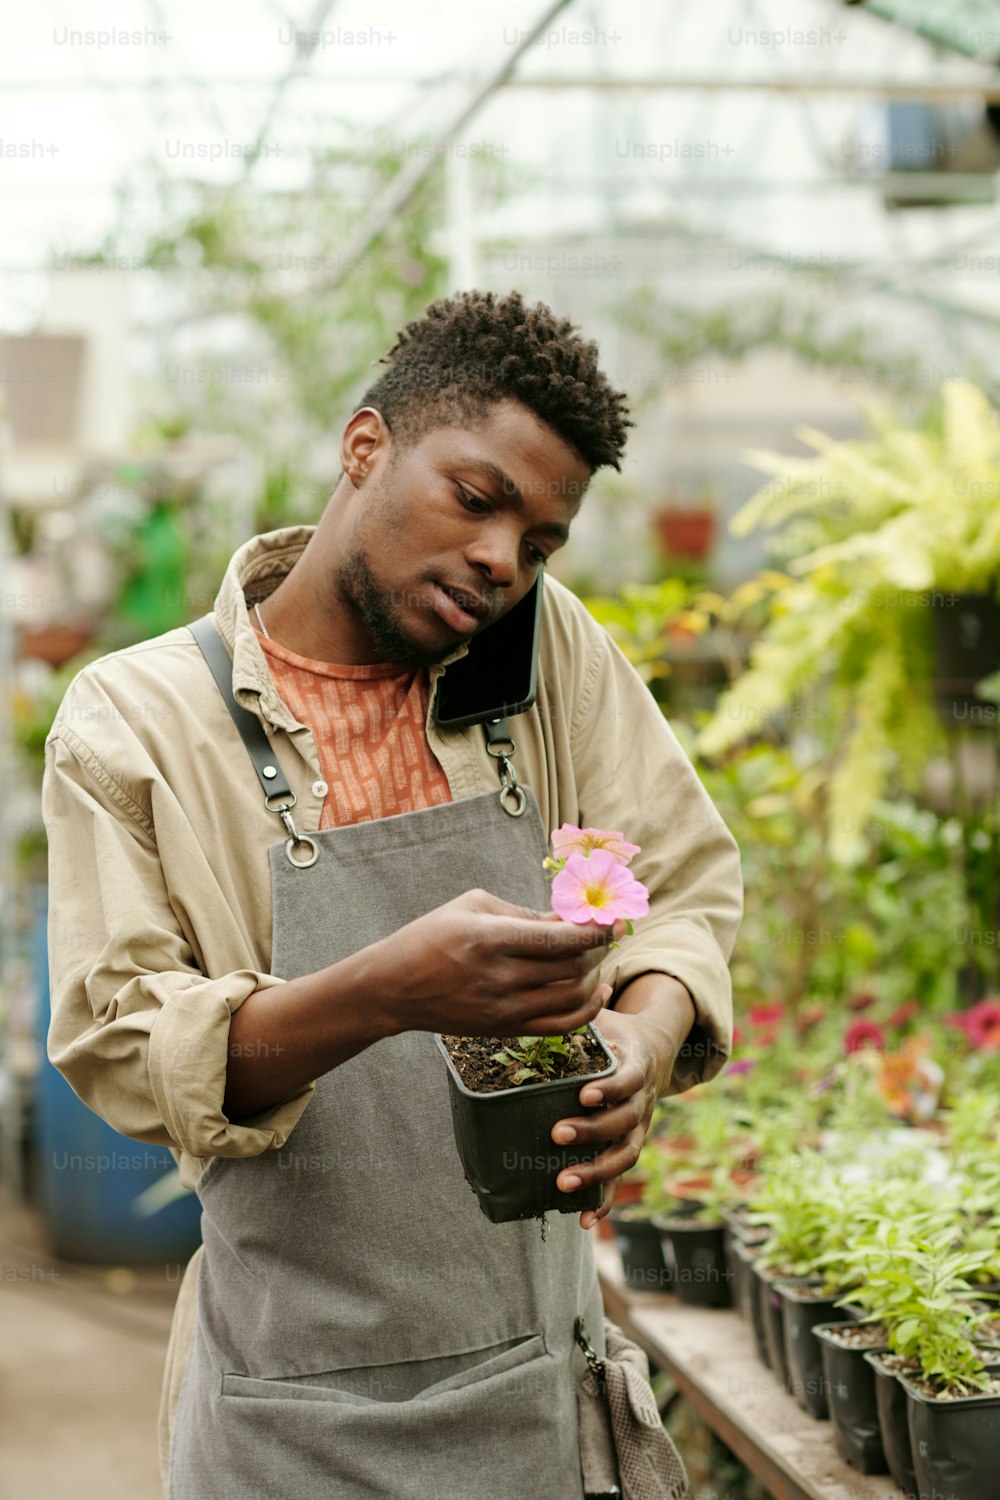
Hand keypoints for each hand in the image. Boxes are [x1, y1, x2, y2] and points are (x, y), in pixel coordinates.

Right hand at [377, 889, 626, 1038]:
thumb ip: (525, 912)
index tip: (616, 921)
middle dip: (598, 949)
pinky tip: (595, 993)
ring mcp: (502, 1009)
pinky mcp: (503, 1030)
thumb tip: (572, 918)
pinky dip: (586, 1011)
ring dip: (593, 977)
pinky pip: (558, 1026)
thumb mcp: (473, 906)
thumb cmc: (432, 935)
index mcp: (490, 938)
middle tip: (605, 934)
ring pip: (570, 998)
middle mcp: (498, 977)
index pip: (558, 938)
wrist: (394, 987)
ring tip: (596, 959)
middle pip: (570, 967)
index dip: (595, 930)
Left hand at [549, 1007, 662, 1229]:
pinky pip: (619, 1180)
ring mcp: (639, 1127)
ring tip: (562, 1183)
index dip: (611, 1088)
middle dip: (592, 1131)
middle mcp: (644, 1099)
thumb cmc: (615, 1030)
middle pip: (625, 1121)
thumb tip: (563, 988)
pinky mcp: (628, 1147)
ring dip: (596, 1172)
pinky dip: (603, 1201)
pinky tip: (581, 1221)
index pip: (629, 1079)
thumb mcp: (605, 1016)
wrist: (653, 1049)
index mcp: (638, 1064)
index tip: (584, 1094)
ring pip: (625, 1155)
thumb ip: (586, 1008)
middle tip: (557, 1134)